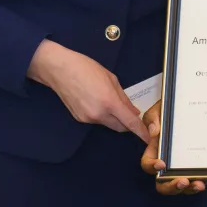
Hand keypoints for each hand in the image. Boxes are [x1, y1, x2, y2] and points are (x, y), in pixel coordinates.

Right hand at [27, 40, 148, 140]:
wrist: (59, 70)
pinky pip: (97, 121)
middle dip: (128, 124)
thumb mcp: (111, 79)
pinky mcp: (79, 119)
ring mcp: (88, 118)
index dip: (141, 132)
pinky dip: (103, 115)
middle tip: (131, 113)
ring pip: (108, 124)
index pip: (130, 122)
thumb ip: (124, 97)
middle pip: (120, 127)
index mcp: (109, 102)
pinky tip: (98, 102)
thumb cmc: (85, 68)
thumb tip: (133, 110)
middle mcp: (98, 114)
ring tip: (110, 101)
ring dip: (114, 118)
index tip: (147, 137)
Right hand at [140, 100, 205, 195]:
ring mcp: (183, 168)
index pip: (148, 164)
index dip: (152, 167)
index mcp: (155, 151)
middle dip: (171, 186)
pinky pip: (198, 180)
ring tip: (199, 184)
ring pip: (182, 187)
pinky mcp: (198, 168)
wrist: (191, 105)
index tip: (161, 164)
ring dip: (189, 189)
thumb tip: (155, 131)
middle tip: (182, 181)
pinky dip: (203, 182)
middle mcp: (168, 164)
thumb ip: (153, 117)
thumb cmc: (171, 110)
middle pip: (163, 184)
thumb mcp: (160, 109)